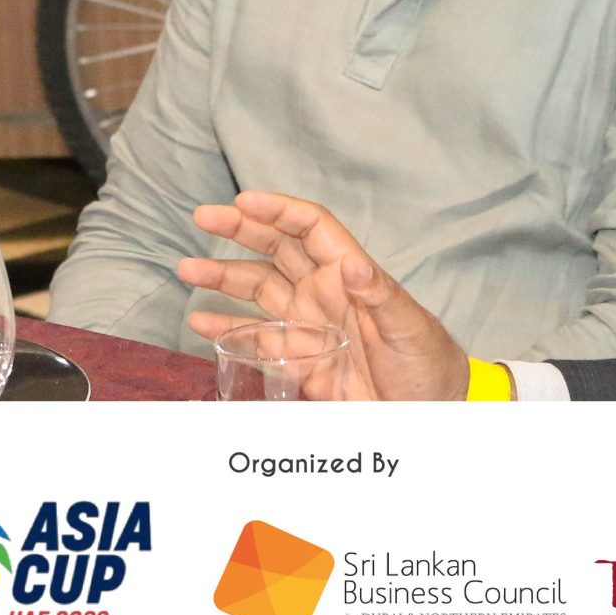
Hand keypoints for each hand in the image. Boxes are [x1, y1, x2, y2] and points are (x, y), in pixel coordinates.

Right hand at [177, 192, 473, 401]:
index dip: (277, 210)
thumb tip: (351, 262)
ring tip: (188, 270)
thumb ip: (379, 295)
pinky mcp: (298, 360)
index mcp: (348, 275)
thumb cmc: (428, 363)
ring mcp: (307, 325)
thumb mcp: (408, 326)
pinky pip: (256, 339)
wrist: (426, 413)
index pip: (309, 228)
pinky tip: (201, 323)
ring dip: (223, 279)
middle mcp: (322, 293)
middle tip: (203, 217)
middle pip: (275, 249)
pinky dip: (227, 330)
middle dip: (239, 231)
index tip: (243, 201)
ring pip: (258, 290)